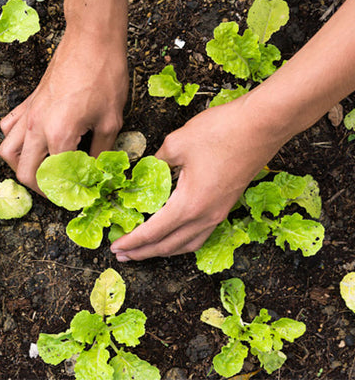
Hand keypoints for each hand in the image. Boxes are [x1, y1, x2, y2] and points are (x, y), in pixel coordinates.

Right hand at [0, 31, 127, 193]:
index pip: (55, 177)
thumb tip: (97, 171)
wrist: (91, 41)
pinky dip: (15, 141)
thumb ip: (101, 152)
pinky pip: (9, 127)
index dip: (66, 193)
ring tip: (40, 171)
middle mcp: (37, 127)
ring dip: (21, 167)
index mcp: (59, 135)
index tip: (76, 197)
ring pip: (7, 151)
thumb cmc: (104, 76)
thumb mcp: (111, 121)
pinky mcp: (28, 102)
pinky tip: (31, 143)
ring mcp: (29, 114)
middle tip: (57, 191)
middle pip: (25, 172)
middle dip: (40, 189)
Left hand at [110, 96, 284, 260]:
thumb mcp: (177, 143)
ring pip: (186, 245)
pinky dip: (182, 242)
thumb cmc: (221, 131)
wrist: (263, 125)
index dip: (132, 242)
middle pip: (168, 245)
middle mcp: (205, 217)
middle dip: (143, 252)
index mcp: (189, 205)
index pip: (152, 232)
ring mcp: (218, 214)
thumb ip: (156, 162)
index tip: (115, 247)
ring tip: (145, 251)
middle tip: (122, 255)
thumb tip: (146, 170)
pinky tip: (174, 236)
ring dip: (163, 250)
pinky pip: (200, 235)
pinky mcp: (226, 206)